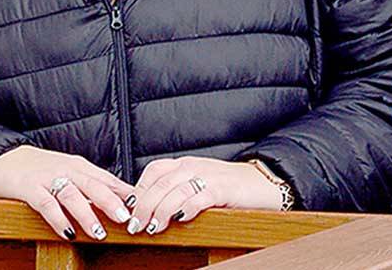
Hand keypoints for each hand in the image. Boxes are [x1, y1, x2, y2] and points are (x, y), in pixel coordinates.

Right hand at [0, 145, 134, 240]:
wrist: (3, 159)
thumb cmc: (42, 170)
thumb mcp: (71, 173)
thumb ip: (95, 184)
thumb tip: (127, 200)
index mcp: (80, 166)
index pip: (107, 179)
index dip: (125, 194)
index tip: (142, 209)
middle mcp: (66, 169)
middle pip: (93, 185)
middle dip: (110, 202)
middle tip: (126, 219)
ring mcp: (47, 178)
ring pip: (71, 195)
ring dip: (87, 214)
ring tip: (99, 232)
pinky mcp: (29, 188)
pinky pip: (45, 204)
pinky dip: (58, 219)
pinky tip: (67, 232)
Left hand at [124, 156, 283, 235]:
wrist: (262, 183)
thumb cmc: (228, 187)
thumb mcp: (198, 182)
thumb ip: (176, 189)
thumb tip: (149, 206)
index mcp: (184, 164)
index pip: (153, 171)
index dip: (138, 190)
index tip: (129, 208)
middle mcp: (192, 167)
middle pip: (159, 184)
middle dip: (144, 206)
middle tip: (134, 225)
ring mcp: (207, 177)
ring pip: (175, 192)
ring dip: (160, 211)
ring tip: (152, 227)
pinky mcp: (222, 190)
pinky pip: (200, 198)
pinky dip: (187, 208)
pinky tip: (181, 219)